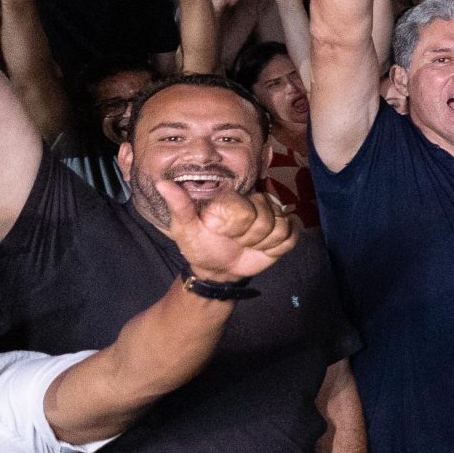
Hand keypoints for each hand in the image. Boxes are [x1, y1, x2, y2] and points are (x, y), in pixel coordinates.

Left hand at [159, 183, 297, 283]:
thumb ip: (179, 205)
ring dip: (263, 244)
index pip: (249, 208)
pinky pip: (292, 237)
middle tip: (236, 241)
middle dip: (250, 237)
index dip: (238, 226)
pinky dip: (277, 248)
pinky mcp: (286, 230)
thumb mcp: (185, 228)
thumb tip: (162, 183)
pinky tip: (264, 249)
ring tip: (248, 245)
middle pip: (267, 218)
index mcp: (233, 197)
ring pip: (281, 228)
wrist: (218, 269)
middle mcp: (256, 200)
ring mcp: (273, 214)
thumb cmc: (199, 246)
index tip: (223, 232)